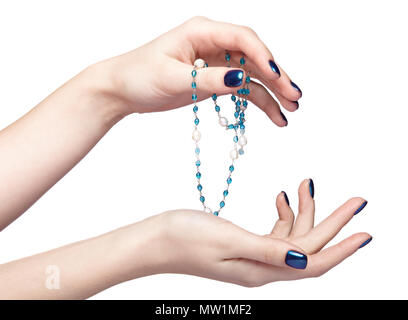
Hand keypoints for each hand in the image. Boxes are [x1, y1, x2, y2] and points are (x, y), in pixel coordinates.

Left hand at [98, 16, 301, 126]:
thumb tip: (241, 80)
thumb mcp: (172, 77)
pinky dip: (257, 102)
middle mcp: (214, 43)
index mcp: (202, 31)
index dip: (262, 56)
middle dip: (275, 77)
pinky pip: (241, 90)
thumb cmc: (139, 75)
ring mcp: (216, 62)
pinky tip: (274, 116)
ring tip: (291, 110)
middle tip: (295, 97)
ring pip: (252, 75)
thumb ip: (207, 79)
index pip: (242, 38)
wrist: (122, 89)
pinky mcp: (214, 80)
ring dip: (272, 92)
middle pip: (253, 57)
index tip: (275, 76)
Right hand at [119, 179, 370, 286]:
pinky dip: (284, 214)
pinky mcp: (243, 246)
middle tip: (355, 198)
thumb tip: (307, 259)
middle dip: (331, 221)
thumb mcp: (227, 239)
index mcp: (261, 269)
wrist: (153, 241)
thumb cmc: (183, 237)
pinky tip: (281, 196)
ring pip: (293, 237)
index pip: (313, 261)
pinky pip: (275, 233)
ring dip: (305, 212)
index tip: (366, 229)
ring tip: (306, 182)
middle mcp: (262, 267)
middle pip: (308, 246)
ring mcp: (253, 257)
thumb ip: (268, 250)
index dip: (342, 247)